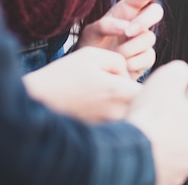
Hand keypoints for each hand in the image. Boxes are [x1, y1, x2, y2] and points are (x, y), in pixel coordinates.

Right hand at [23, 47, 140, 122]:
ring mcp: (107, 125)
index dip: (151, 81)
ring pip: (131, 113)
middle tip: (128, 81)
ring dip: (128, 102)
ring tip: (110, 89)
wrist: (36, 100)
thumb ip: (118, 60)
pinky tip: (100, 100)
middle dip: (141, 93)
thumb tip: (128, 73)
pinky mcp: (99, 131)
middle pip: (143, 104)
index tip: (140, 72)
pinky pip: (118, 120)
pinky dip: (116, 112)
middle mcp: (115, 112)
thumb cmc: (62, 75)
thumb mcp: (91, 55)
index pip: (150, 91)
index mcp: (117, 91)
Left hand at [76, 0, 163, 78]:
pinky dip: (132, 62)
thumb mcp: (91, 32)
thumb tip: (126, 29)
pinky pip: (148, 56)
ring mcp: (144, 39)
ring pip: (149, 37)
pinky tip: (121, 65)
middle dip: (144, 20)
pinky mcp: (147, 57)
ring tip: (113, 54)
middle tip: (128, 32)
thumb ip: (105, 25)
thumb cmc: (92, 46)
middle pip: (156, 11)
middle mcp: (139, 21)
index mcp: (126, 10)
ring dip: (129, 47)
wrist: (95, 71)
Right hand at [126, 61, 187, 184]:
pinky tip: (142, 146)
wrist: (127, 152)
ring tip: (151, 132)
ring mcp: (180, 172)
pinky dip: (154, 158)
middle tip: (168, 116)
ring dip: (168, 144)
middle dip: (184, 127)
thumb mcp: (168, 78)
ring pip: (179, 155)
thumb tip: (181, 72)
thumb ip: (180, 72)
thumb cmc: (151, 118)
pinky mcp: (162, 182)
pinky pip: (162, 167)